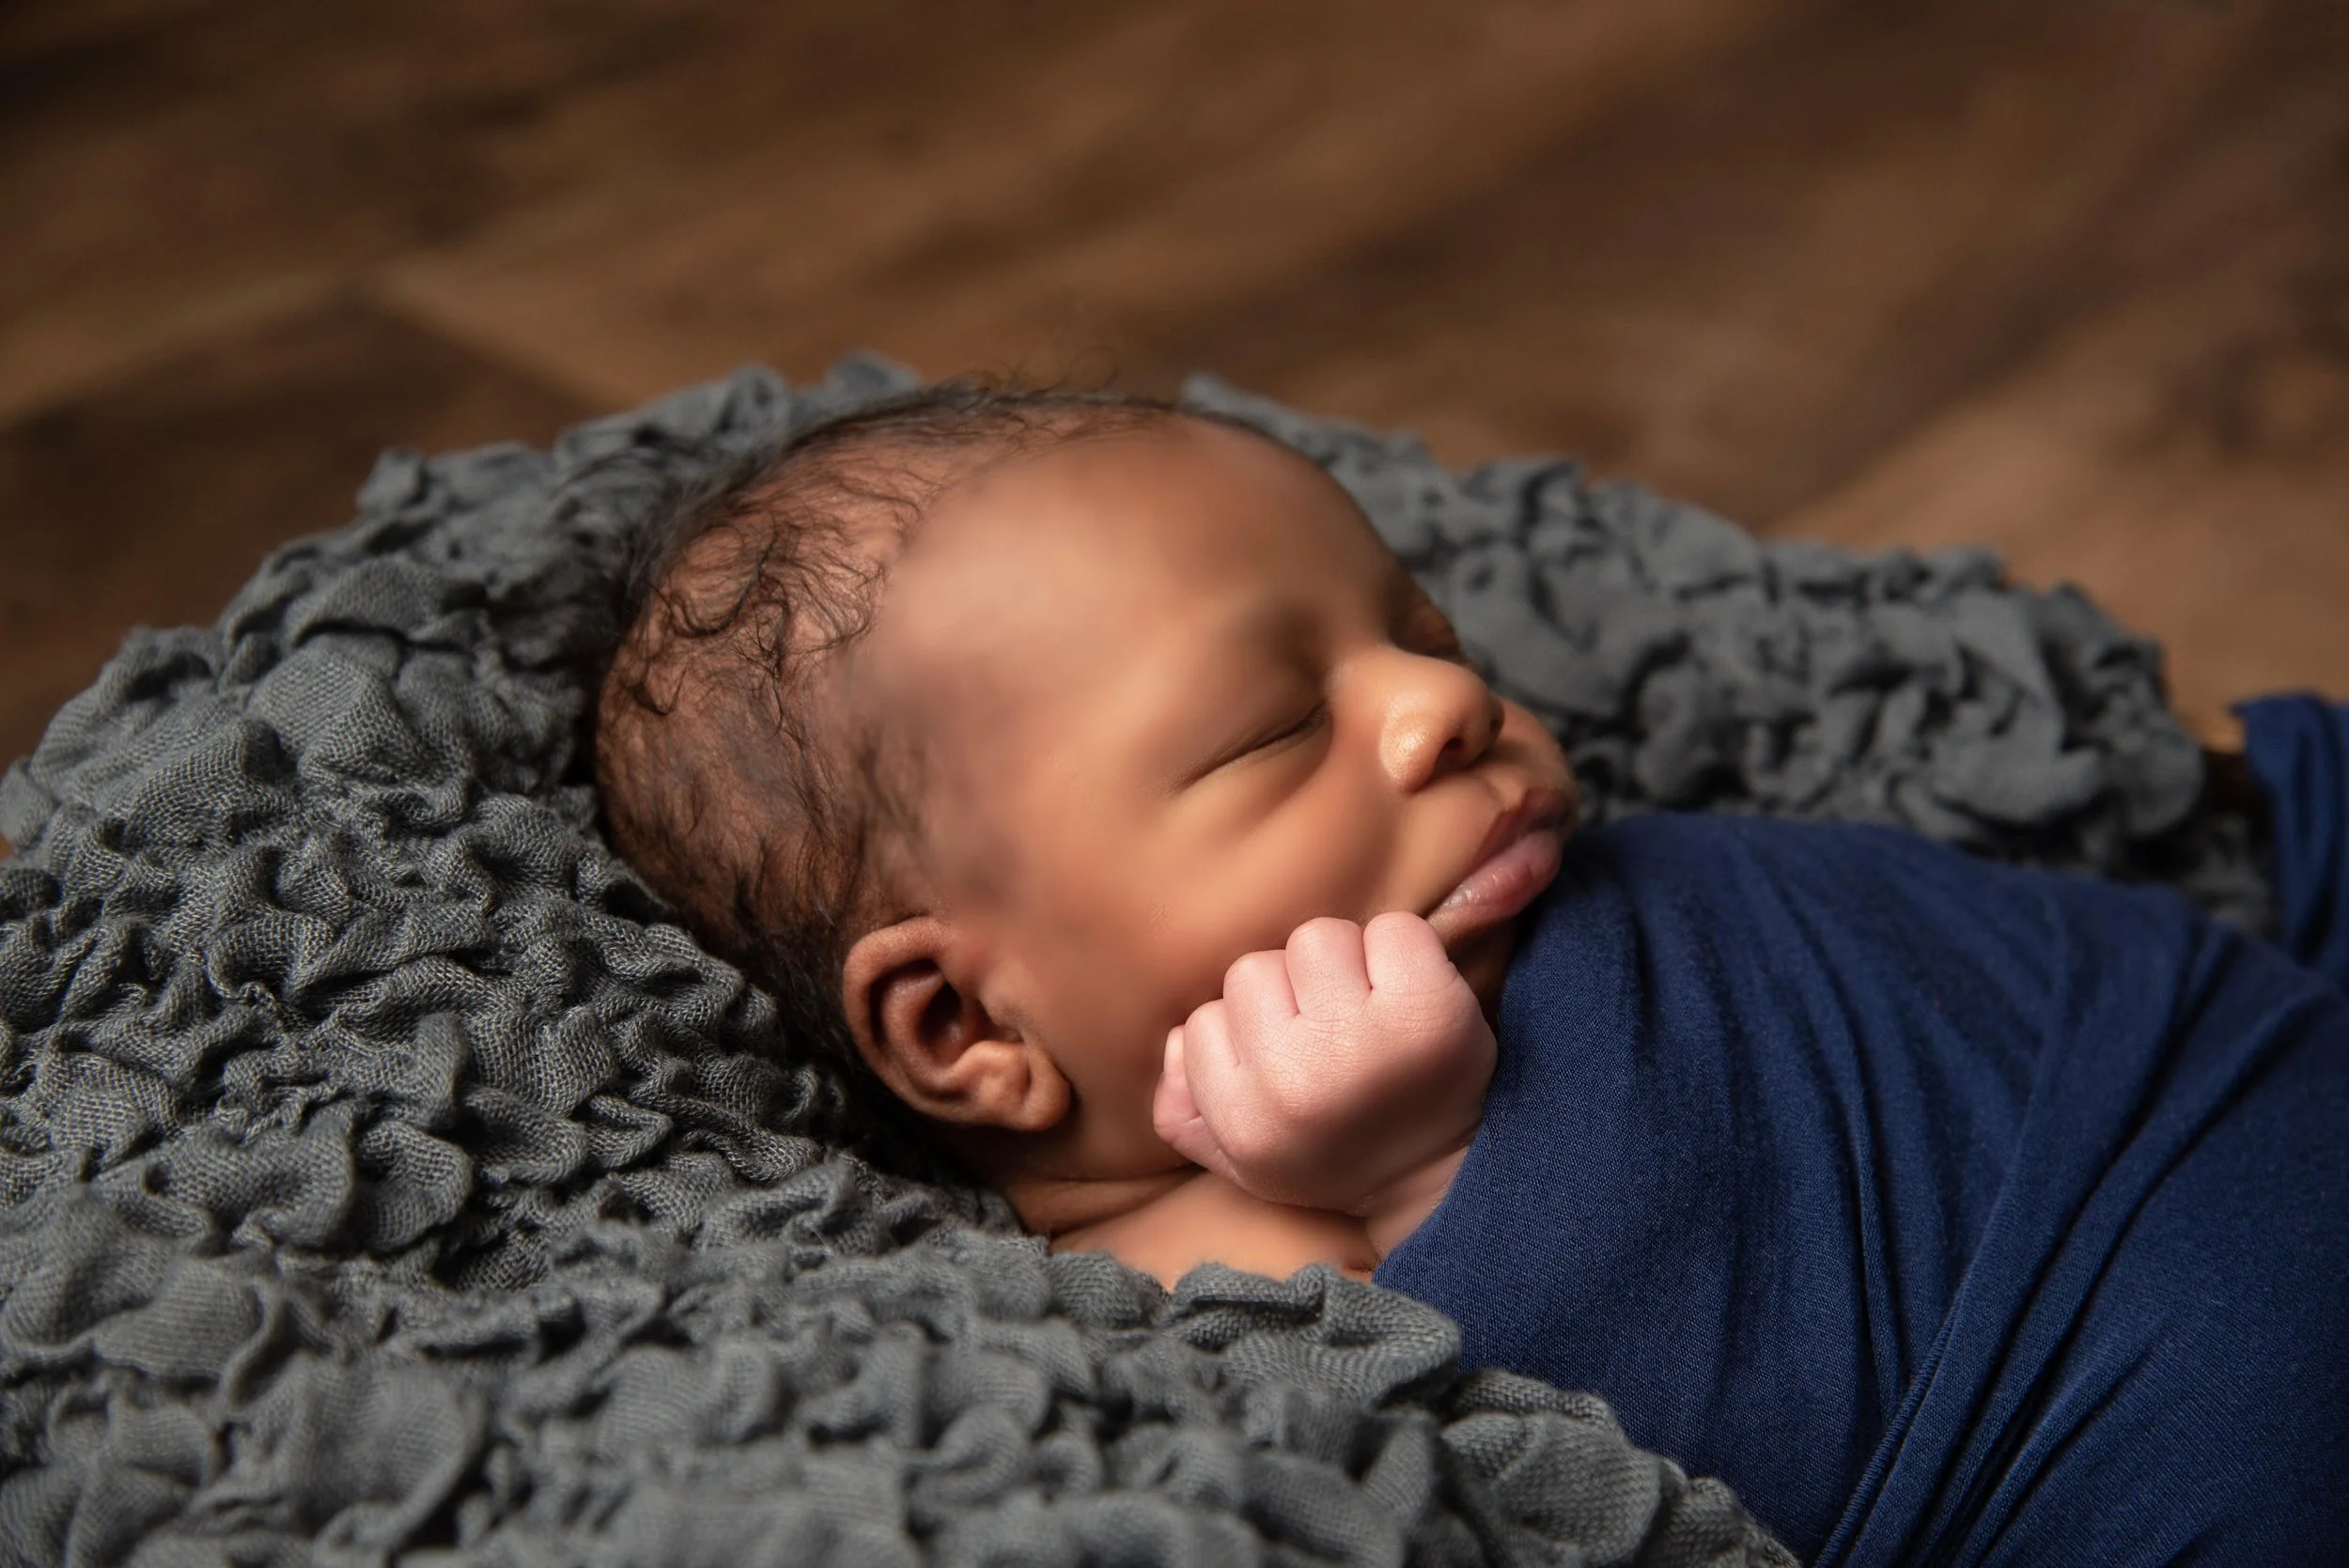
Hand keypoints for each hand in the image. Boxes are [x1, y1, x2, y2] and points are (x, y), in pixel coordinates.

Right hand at [1151, 911, 1494, 1212]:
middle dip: (1288, 992)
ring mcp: (1365, 1043)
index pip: (1201, 1022)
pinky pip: (1392, 928)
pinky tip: (1407, 996)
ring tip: (1368, 1010)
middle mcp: (1298, 1084)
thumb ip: (1183, 1114)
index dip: (1245, 1035)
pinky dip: (1401, 949)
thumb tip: (1172, 1041)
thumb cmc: (1334, 1155)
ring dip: (1342, 962)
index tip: (1286, 1063)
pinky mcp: (1429, 1009)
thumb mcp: (1243, 1164)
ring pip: (1316, 938)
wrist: (1442, 1177)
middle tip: (1330, 1034)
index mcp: (1247, 1125)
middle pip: (1252, 969)